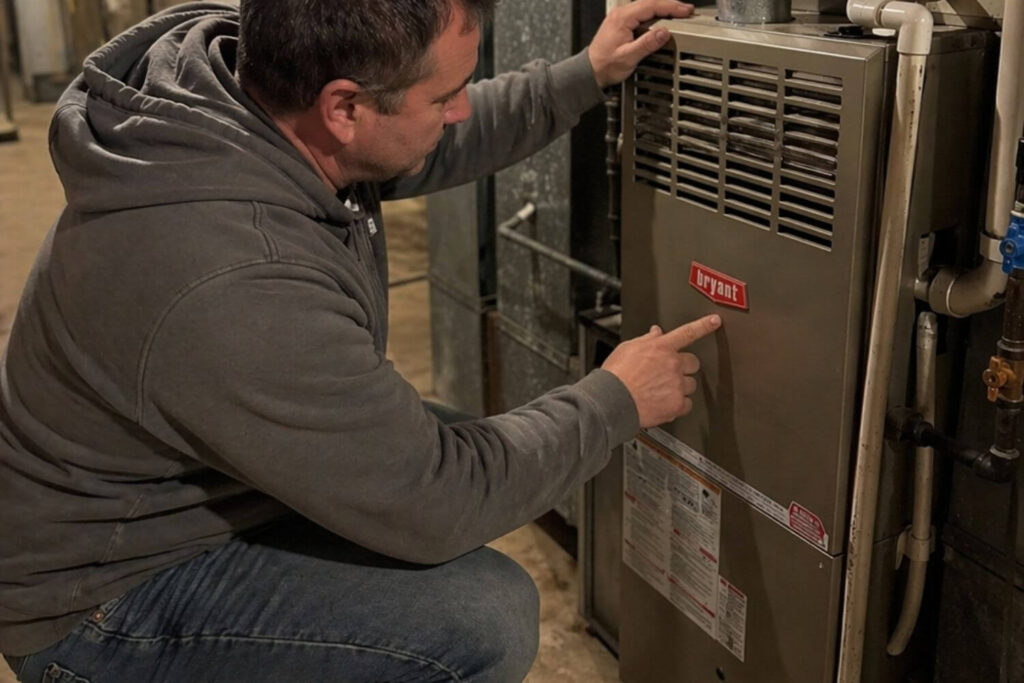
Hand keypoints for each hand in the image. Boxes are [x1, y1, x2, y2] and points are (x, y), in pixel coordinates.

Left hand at [587, 0, 694, 87]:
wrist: (590, 72)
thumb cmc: (604, 66)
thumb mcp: (628, 57)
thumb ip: (647, 44)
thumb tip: (664, 33)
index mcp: (622, 18)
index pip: (651, 6)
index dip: (671, 7)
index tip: (685, 10)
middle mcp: (620, 14)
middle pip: (650, 2)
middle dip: (670, 5)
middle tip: (687, 10)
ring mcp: (620, 18)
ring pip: (646, 7)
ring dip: (663, 8)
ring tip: (678, 13)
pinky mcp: (621, 24)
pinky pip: (641, 13)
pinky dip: (655, 14)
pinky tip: (662, 19)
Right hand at [602, 315, 720, 427]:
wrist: (612, 400)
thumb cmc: (615, 376)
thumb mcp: (627, 349)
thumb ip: (646, 340)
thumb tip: (656, 333)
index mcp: (661, 347)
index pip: (687, 332)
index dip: (704, 325)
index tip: (715, 321)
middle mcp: (672, 364)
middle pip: (693, 363)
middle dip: (684, 367)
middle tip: (669, 374)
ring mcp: (676, 384)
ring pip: (691, 384)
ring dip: (681, 387)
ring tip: (661, 391)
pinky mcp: (677, 403)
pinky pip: (687, 404)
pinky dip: (678, 405)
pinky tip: (663, 403)